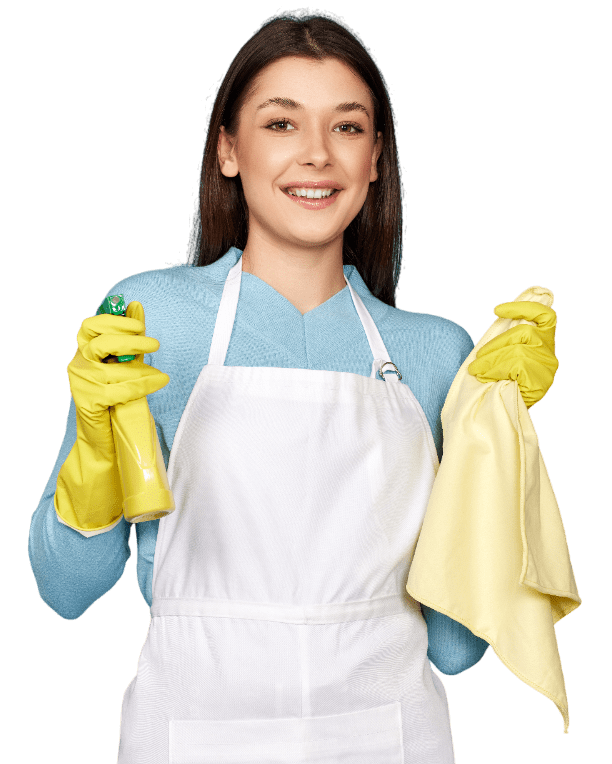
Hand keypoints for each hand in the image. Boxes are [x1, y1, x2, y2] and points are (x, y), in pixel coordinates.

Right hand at [68, 302, 168, 452]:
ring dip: (143, 371)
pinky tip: (159, 382)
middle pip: (102, 343)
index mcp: (84, 350)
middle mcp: (79, 364)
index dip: (115, 322)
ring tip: (161, 375)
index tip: (140, 326)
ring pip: (115, 371)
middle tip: (155, 345)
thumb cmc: (114, 394)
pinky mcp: (89, 402)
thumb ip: (129, 336)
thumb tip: (136, 305)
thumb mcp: (122, 362)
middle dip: (132, 342)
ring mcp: (81, 383)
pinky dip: (144, 385)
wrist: (104, 435)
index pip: (90, 326)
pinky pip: (121, 390)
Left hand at [467, 301, 557, 408]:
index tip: (497, 310)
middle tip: (476, 360)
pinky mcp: (541, 381)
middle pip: (525, 333)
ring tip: (476, 370)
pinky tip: (485, 377)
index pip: (546, 316)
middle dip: (495, 344)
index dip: (524, 308)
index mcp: (543, 342)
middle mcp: (549, 353)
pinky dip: (495, 370)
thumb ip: (506, 339)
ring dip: (491, 361)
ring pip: (518, 351)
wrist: (501, 411)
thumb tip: (498, 317)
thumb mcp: (504, 355)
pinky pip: (516, 366)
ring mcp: (547, 367)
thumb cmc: (500, 380)